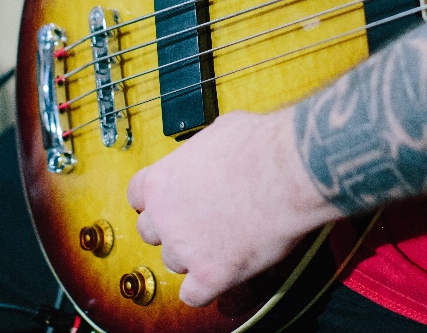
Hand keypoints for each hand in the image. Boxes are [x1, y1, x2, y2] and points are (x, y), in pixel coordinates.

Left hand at [127, 109, 342, 306]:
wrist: (289, 172)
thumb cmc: (260, 146)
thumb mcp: (221, 131)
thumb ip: (204, 150)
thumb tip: (215, 149)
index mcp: (161, 180)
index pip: (137, 196)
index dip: (157, 200)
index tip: (170, 202)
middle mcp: (164, 216)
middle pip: (151, 232)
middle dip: (173, 229)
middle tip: (200, 222)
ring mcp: (184, 248)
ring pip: (174, 262)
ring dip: (193, 256)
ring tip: (223, 243)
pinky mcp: (210, 274)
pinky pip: (193, 295)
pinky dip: (205, 289)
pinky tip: (220, 277)